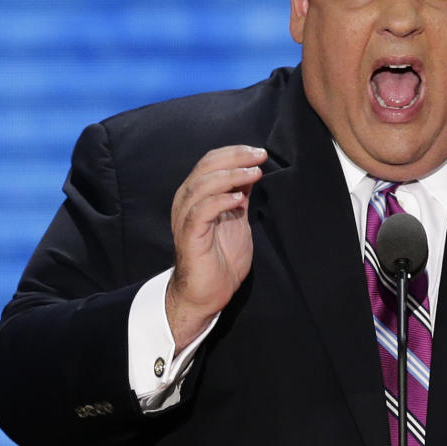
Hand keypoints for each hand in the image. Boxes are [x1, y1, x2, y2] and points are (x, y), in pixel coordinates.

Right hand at [166, 145, 267, 351]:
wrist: (207, 293)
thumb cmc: (221, 257)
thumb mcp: (236, 217)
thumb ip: (239, 194)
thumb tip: (251, 170)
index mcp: (197, 194)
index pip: (211, 161)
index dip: (235, 152)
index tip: (259, 152)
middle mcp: (187, 201)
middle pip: (207, 166)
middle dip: (236, 158)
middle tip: (260, 156)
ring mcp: (186, 218)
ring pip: (202, 184)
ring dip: (230, 175)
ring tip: (254, 173)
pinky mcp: (190, 236)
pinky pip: (200, 211)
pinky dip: (219, 201)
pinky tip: (238, 199)